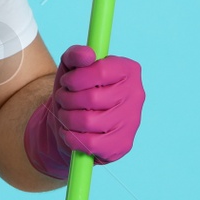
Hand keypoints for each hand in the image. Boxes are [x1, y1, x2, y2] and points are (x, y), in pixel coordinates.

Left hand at [23, 45, 144, 180]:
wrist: (75, 122)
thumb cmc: (75, 90)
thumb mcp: (70, 67)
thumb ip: (75, 55)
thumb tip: (88, 55)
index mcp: (128, 70)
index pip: (101, 71)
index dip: (76, 78)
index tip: (67, 81)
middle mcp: (136, 95)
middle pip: (92, 98)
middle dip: (67, 99)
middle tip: (62, 99)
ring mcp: (132, 122)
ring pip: (89, 121)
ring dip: (67, 118)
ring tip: (64, 114)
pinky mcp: (123, 144)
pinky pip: (91, 143)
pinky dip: (72, 138)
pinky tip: (69, 132)